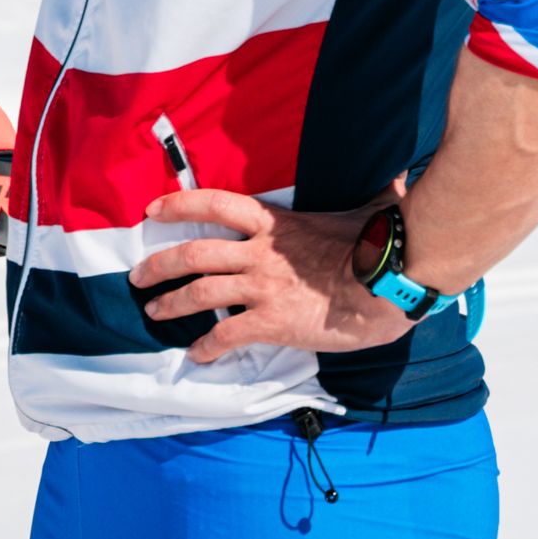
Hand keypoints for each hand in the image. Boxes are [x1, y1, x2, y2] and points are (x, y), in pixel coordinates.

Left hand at [128, 192, 412, 364]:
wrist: (393, 280)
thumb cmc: (382, 244)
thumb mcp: (368, 209)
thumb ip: (369, 195)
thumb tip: (400, 181)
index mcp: (275, 223)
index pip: (214, 204)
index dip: (179, 204)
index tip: (152, 210)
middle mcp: (260, 253)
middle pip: (193, 253)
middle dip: (159, 265)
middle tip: (137, 276)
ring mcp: (263, 287)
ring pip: (200, 293)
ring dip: (170, 303)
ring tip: (152, 311)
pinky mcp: (273, 321)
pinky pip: (227, 335)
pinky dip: (207, 347)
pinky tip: (196, 356)